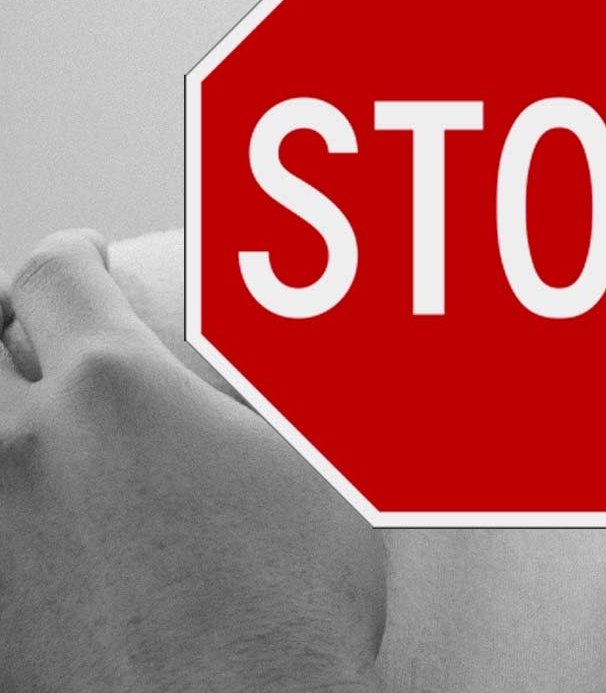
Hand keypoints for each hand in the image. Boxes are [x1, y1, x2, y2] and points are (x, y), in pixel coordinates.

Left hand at [0, 230, 385, 692]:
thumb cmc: (290, 611)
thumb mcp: (314, 467)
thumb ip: (269, 391)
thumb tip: (282, 352)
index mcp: (113, 389)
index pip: (54, 275)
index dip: (72, 255)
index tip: (86, 260)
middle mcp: (26, 445)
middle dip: (13, 327)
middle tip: (45, 334)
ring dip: (13, 420)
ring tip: (50, 432)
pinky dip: (15, 506)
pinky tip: (57, 527)